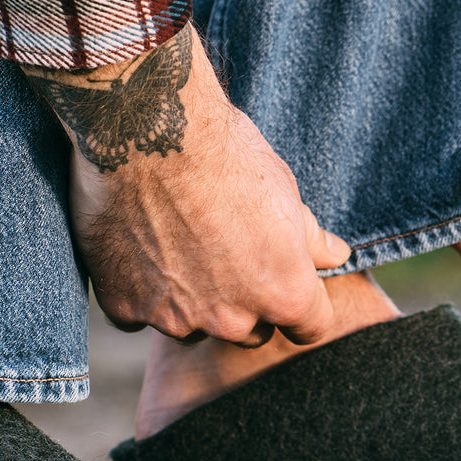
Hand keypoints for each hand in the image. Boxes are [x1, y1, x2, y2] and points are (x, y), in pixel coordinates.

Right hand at [26, 25, 350, 345]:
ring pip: (190, 325)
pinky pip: (137, 315)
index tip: (284, 284)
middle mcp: (232, 320)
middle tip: (222, 254)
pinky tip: (136, 248)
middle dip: (241, 304)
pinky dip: (138, 292)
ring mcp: (175, 320)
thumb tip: (335, 256)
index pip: (308, 328)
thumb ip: (310, 238)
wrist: (149, 128)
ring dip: (188, 299)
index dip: (300, 306)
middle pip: (247, 331)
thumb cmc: (225, 153)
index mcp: (284, 294)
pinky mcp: (124, 308)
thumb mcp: (283, 190)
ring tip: (174, 241)